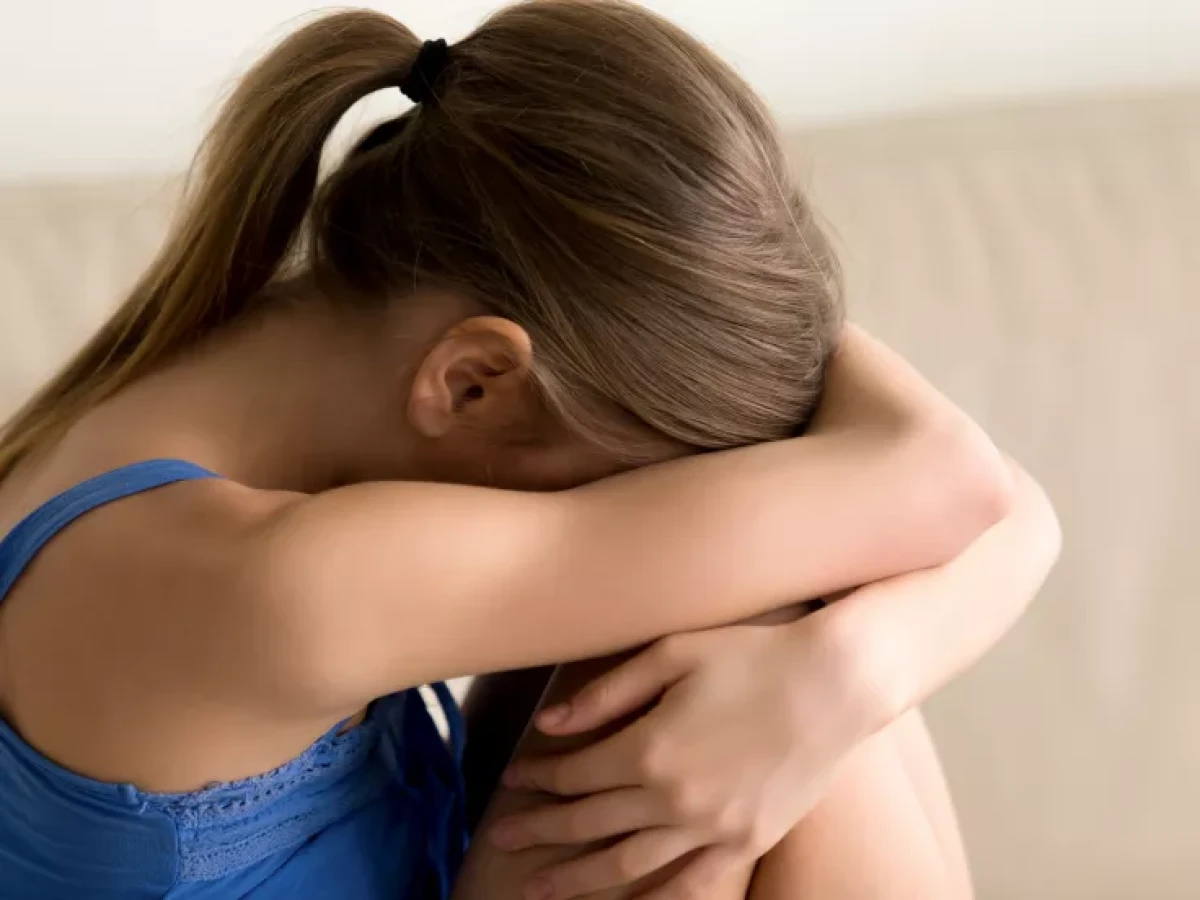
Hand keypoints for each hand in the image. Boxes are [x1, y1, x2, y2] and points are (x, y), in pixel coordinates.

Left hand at [491, 613, 879, 898]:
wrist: (837, 682)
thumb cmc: (752, 655)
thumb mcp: (671, 654)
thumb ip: (606, 694)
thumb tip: (549, 724)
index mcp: (648, 749)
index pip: (573, 775)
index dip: (537, 780)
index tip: (513, 781)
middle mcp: (673, 799)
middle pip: (588, 824)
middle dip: (540, 831)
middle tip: (504, 839)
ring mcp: (712, 829)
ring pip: (627, 864)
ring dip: (577, 876)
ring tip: (539, 885)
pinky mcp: (747, 843)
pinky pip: (691, 885)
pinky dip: (654, 899)